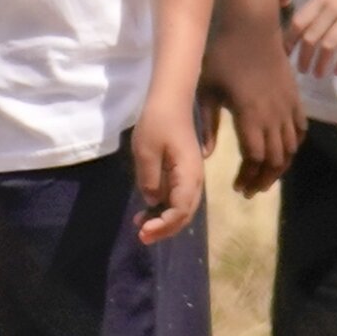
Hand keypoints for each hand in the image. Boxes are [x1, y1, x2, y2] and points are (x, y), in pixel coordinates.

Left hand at [132, 94, 204, 243]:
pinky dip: (166, 208)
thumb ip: (149, 179)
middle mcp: (195, 179)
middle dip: (165, 229)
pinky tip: (149, 210)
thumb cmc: (158, 121)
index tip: (143, 231)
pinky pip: (179, 197)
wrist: (171, 99)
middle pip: (185, 214)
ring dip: (165, 220)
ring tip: (141, 226)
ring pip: (183, 208)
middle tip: (141, 236)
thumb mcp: (146, 151)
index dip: (163, 225)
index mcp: (188, 175)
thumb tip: (153, 201)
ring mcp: (191, 176)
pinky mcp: (184, 172)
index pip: (180, 210)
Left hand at [198, 20, 304, 195]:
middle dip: (264, 178)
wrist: (250, 27)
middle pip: (277, 159)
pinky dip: (295, 144)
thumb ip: (208, 124)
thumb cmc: (223, 55)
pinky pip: (301, 128)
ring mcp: (288, 106)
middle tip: (250, 189)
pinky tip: (285, 150)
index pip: (256, 158)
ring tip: (266, 175)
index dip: (249, 177)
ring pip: (292, 147)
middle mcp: (274, 115)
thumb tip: (206, 155)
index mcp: (250, 116)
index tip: (237, 187)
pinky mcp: (296, 97)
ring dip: (280, 166)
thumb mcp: (207, 90)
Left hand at [288, 0, 336, 76]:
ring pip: (328, 45)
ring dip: (320, 63)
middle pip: (310, 36)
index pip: (299, 21)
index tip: (286, 53)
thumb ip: (321, 5)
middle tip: (301, 70)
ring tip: (317, 74)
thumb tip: (306, 26)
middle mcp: (333, 7)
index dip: (289, 39)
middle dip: (303, 57)